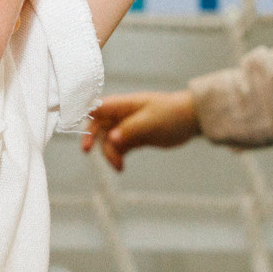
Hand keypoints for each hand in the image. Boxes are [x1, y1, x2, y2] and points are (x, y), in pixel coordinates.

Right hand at [80, 91, 201, 171]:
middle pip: (99, 125)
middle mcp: (122, 114)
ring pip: (109, 140)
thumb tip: (111, 139)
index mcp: (123, 105)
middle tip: (87, 152)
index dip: (85, 117)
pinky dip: (118, 156)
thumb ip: (130, 130)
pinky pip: (119, 147)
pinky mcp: (135, 138)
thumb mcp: (150, 122)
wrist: (192, 119)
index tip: (81, 132)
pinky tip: (121, 166)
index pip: (97, 108)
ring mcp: (128, 126)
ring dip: (109, 153)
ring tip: (119, 166)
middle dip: (93, 139)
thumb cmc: (172, 113)